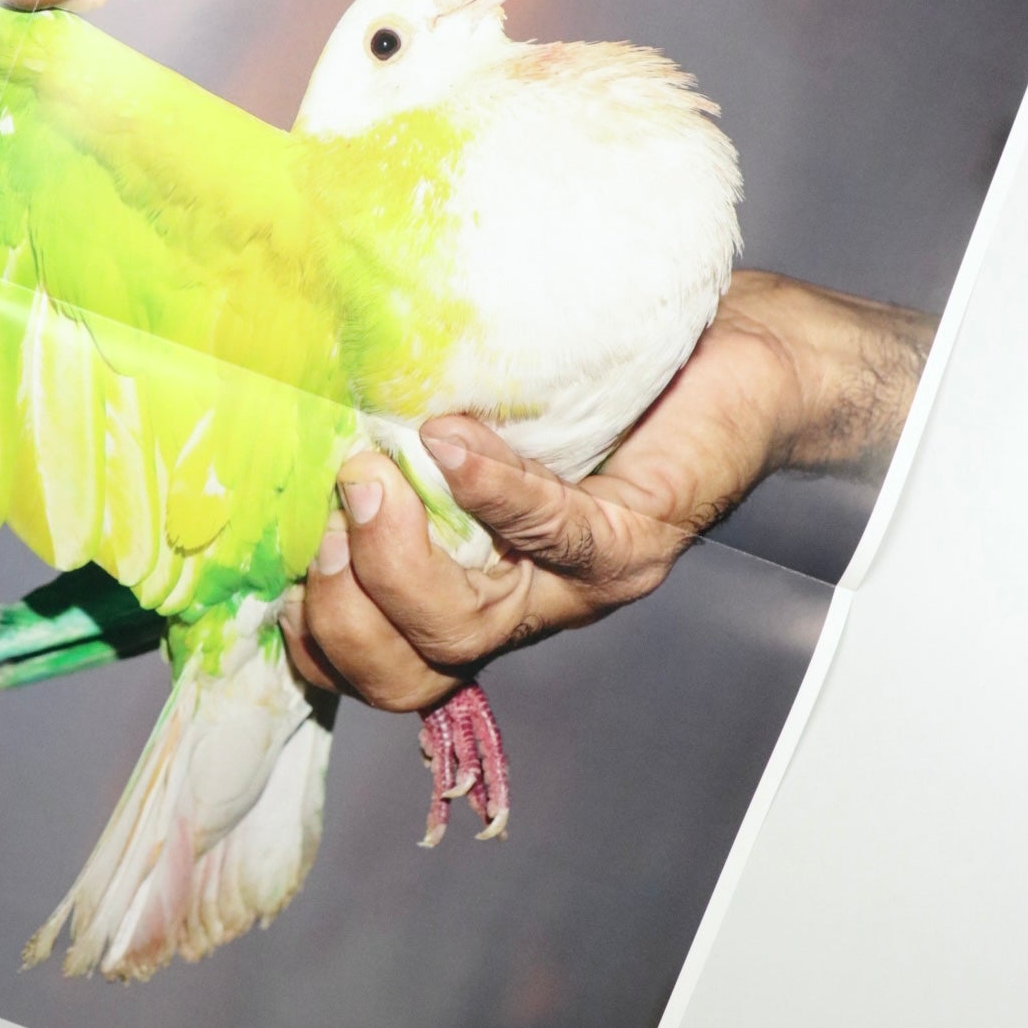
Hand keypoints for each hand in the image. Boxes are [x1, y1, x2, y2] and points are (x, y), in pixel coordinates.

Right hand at [280, 270, 935, 710]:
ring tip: (369, 476)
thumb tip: (304, 400)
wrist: (751, 355)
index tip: (276, 561)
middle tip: (324, 515)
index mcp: (479, 585)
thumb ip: (408, 426)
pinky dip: (490, 491)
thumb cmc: (615, 377)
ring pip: (464, 627)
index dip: (312, 639)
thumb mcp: (484, 405)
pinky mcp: (634, 538)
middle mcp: (525, 603)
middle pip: (404, 672)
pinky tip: (450, 441)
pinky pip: (551, 534)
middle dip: (340, 614)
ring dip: (395, 558)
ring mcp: (580, 582)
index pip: (376, 664)